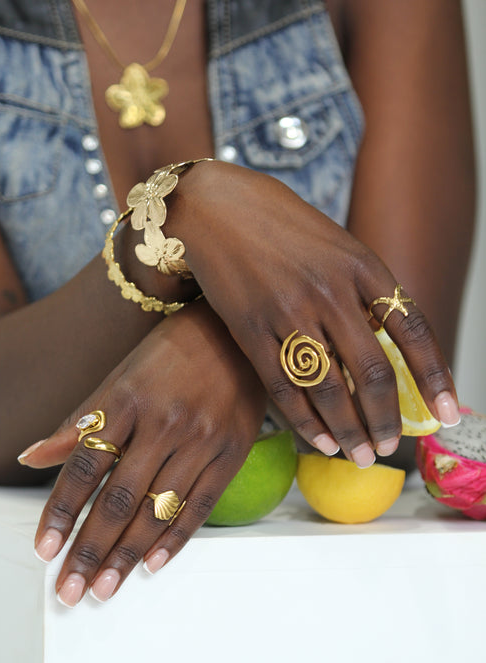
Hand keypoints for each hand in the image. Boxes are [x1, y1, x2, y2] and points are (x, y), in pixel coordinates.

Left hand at [21, 300, 265, 605]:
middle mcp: (164, 422)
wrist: (233, 333)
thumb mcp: (118, 377)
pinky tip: (152, 564)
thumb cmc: (169, 354)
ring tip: (104, 588)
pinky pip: (201, 505)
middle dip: (91, 549)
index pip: (85, 466)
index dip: (61, 511)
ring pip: (158, 509)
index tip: (45, 549)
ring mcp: (202, 438)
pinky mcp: (232, 452)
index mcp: (126, 399)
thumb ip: (79, 422)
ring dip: (127, 555)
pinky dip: (174, 539)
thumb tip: (32, 458)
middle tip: (71, 590)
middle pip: (119, 497)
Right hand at [166, 161, 458, 466]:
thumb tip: (387, 349)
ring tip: (361, 455)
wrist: (214, 207)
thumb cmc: (278, 225)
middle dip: (387, 419)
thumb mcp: (335, 245)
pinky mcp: (250, 330)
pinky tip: (320, 440)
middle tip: (391, 446)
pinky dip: (306, 421)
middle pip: (373, 371)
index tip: (448, 413)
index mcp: (361, 264)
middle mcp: (330, 289)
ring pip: (329, 388)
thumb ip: (361, 292)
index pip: (412, 330)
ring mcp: (288, 311)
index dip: (435, 377)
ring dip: (350, 430)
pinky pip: (284, 388)